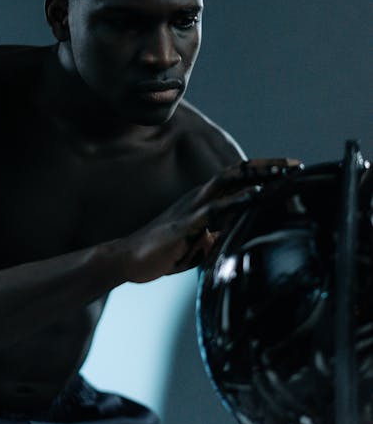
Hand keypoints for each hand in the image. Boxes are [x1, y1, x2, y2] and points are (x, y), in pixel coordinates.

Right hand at [123, 158, 301, 282]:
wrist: (128, 258)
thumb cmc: (164, 251)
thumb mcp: (200, 242)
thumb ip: (220, 235)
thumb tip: (244, 237)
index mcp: (203, 200)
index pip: (236, 178)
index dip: (262, 172)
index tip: (290, 170)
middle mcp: (199, 197)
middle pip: (236, 172)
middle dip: (266, 166)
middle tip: (295, 165)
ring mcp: (192, 208)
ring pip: (228, 183)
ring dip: (257, 177)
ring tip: (282, 174)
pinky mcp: (186, 224)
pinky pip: (215, 210)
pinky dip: (238, 201)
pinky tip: (255, 197)